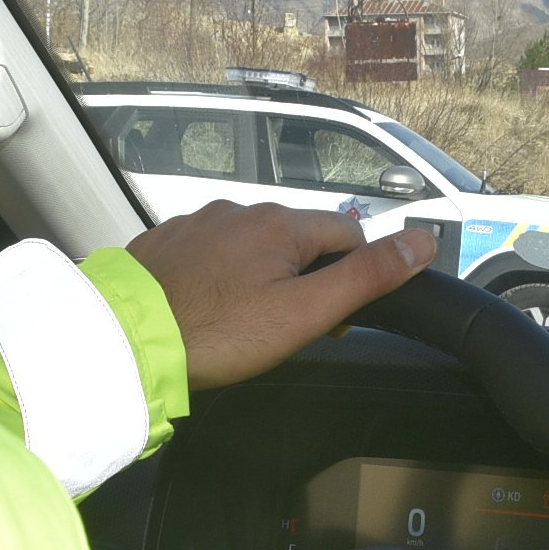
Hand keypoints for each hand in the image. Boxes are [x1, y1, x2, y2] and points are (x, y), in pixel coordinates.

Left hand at [127, 201, 433, 389]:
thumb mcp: (305, 312)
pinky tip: (207, 309)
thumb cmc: (217, 333)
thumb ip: (366, 276)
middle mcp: (239, 210)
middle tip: (290, 329)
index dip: (353, 276)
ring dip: (262, 275)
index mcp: (281, 224)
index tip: (334, 316)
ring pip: (252, 244)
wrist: (126, 339)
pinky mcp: (166, 242)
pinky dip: (219, 276)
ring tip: (244, 323)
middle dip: (306, 277)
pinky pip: (210, 252)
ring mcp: (198, 222)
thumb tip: (422, 241)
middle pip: (299, 238)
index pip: (347, 234)